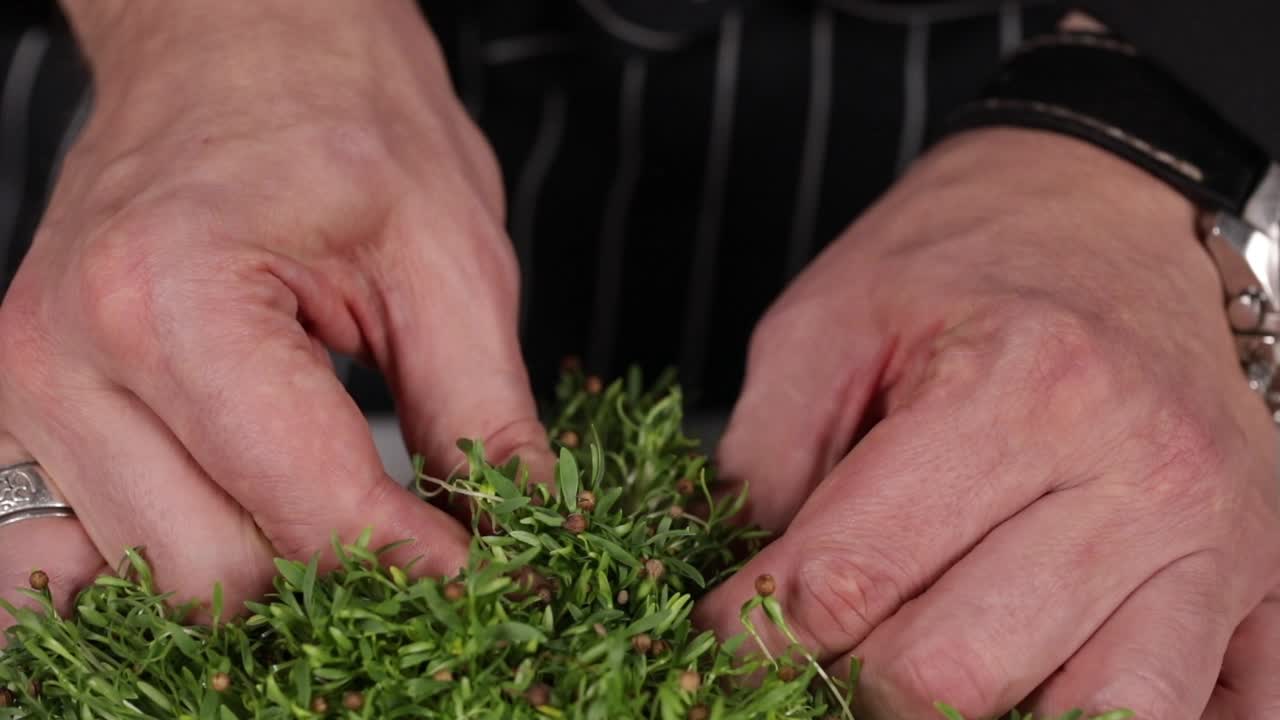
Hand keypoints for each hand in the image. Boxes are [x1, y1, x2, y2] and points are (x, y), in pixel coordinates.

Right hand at [0, 0, 552, 625]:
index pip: (311, 508)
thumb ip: (483, 413)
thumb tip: (516, 532)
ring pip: (142, 584)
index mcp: (173, 300)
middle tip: (416, 532)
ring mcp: (22, 391)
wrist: (237, 43)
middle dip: (339, 575)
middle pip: (220, 573)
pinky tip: (227, 522)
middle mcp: (66, 356)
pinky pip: (47, 566)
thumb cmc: (339, 117)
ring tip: (324, 515)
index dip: (416, 562)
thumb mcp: (450, 255)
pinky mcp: (14, 410)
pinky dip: (147, 570)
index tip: (480, 570)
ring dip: (252, 579)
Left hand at [694, 128, 1279, 717]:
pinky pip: (1221, 719)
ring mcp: (1216, 539)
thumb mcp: (828, 316)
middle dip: (855, 684)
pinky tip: (1049, 691)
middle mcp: (1135, 471)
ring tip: (928, 672)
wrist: (1114, 204)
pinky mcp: (1262, 580)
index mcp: (1016, 385)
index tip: (728, 636)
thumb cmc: (967, 254)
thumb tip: (745, 599)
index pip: (851, 577)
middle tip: (825, 649)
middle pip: (954, 674)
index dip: (758, 630)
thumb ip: (762, 458)